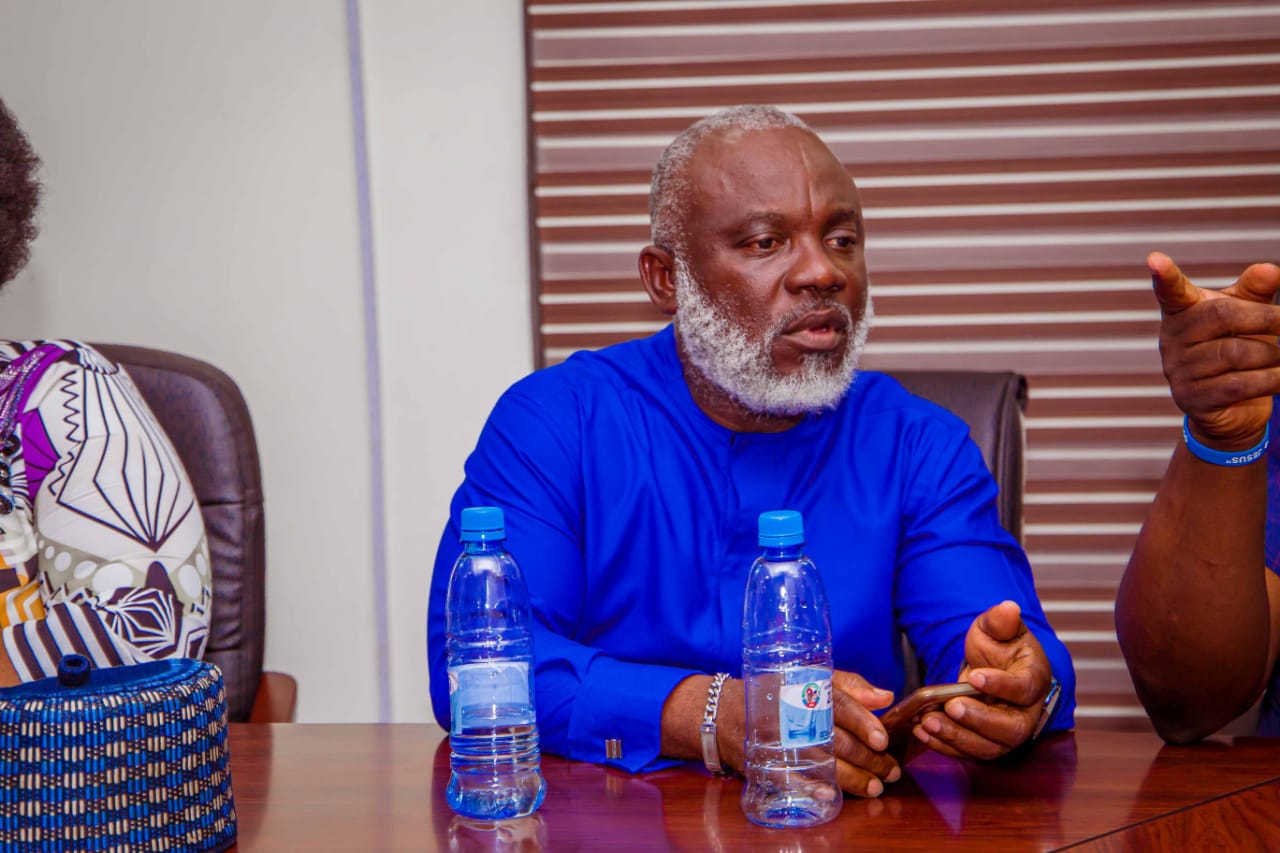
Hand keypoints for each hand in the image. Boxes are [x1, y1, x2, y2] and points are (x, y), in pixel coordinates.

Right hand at [711, 670, 898, 797]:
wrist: (724, 711)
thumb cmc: (777, 692)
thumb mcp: (811, 678)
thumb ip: (850, 686)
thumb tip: (886, 697)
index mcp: (805, 690)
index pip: (839, 705)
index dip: (862, 723)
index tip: (882, 740)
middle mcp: (792, 714)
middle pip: (836, 739)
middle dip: (867, 759)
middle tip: (890, 772)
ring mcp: (778, 741)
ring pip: (821, 762)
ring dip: (851, 779)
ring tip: (874, 787)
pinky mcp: (765, 762)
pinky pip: (790, 778)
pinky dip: (810, 788)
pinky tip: (830, 795)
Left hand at [912, 600, 1051, 759]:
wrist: (993, 668)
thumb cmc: (1000, 648)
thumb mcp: (997, 628)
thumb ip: (1001, 620)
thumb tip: (1008, 608)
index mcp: (1033, 680)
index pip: (1023, 688)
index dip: (1000, 685)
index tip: (974, 677)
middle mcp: (1026, 713)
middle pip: (1009, 727)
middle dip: (978, 720)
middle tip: (950, 706)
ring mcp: (1005, 733)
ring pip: (988, 746)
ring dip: (956, 737)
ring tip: (928, 722)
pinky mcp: (986, 744)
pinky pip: (968, 752)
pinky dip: (944, 746)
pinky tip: (923, 732)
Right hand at [1151, 252, 1279, 446]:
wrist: (1230, 408)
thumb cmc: (1235, 348)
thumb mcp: (1245, 316)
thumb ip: (1255, 292)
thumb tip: (1270, 270)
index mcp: (1182, 312)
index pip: (1171, 291)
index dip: (1164, 276)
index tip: (1154, 259)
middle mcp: (1173, 339)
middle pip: (1222, 316)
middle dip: (1264, 318)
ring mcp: (1179, 370)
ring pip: (1235, 353)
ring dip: (1272, 355)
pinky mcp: (1192, 398)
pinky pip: (1238, 385)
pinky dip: (1270, 379)